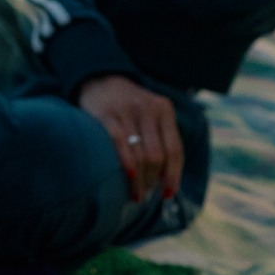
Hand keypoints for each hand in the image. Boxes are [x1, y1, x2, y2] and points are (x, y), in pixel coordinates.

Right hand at [77, 74, 183, 203]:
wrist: (99, 79)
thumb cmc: (128, 107)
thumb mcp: (151, 114)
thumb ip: (161, 139)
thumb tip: (167, 180)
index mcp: (164, 110)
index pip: (174, 149)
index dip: (174, 175)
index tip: (167, 194)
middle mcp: (148, 108)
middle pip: (157, 155)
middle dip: (152, 180)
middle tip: (145, 194)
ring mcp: (126, 111)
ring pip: (139, 154)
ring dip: (139, 180)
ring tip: (135, 194)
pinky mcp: (105, 114)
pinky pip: (119, 144)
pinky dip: (126, 164)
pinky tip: (128, 177)